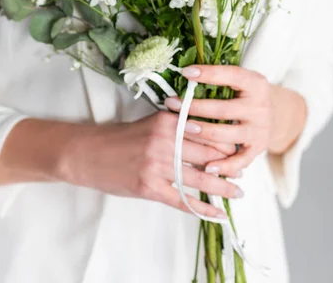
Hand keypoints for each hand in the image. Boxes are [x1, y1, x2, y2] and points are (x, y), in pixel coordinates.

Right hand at [60, 111, 242, 218]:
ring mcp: (156, 165)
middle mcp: (164, 141)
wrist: (89, 153)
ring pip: (198, 178)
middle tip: (244, 171)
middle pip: (207, 155)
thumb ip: (177, 125)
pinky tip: (217, 212)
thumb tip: (207, 132)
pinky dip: (201, 208)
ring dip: (222, 188)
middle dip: (229, 165)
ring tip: (238, 192)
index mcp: (166, 121)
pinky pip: (181, 200)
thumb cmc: (122, 137)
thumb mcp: (150, 122)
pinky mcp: (148, 187)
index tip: (239, 148)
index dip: (226, 142)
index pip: (206, 131)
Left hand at [165, 64, 272, 178]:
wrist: (276, 113)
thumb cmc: (246, 94)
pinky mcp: (259, 148)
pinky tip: (206, 166)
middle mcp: (260, 107)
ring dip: (203, 132)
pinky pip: (240, 160)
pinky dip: (224, 166)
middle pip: (224, 109)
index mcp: (255, 83)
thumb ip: (218, 77)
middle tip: (173, 104)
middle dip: (195, 107)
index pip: (231, 75)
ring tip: (183, 128)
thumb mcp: (240, 80)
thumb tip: (185, 73)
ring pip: (228, 135)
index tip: (186, 72)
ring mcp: (260, 129)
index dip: (208, 74)